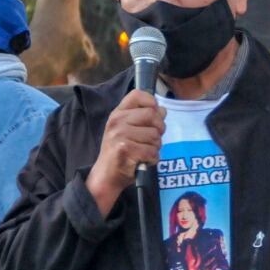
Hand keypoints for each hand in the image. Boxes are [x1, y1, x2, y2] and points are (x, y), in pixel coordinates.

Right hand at [85, 90, 164, 215]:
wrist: (107, 175)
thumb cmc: (121, 151)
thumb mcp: (128, 129)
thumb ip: (144, 117)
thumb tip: (162, 110)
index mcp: (118, 113)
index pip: (138, 94)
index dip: (151, 102)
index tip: (153, 113)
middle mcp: (117, 121)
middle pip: (153, 115)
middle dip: (159, 129)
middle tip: (151, 139)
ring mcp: (120, 135)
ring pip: (155, 135)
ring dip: (155, 147)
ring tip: (144, 151)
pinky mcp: (125, 150)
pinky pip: (152, 151)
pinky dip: (153, 159)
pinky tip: (143, 160)